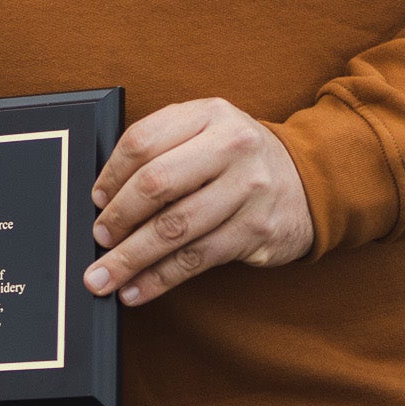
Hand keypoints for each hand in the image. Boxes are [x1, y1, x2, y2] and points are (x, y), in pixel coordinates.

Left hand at [83, 98, 312, 306]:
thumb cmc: (237, 159)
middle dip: (117, 217)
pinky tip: (135, 290)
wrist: (309, 182)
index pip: (143, 141)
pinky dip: (159, 279)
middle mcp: (231, 147)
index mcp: (209, 114)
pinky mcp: (255, 230)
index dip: (111, 174)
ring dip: (131, 258)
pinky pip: (195, 259)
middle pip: (157, 184)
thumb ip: (162, 148)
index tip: (95, 199)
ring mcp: (248, 189)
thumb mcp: (206, 131)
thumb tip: (103, 197)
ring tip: (102, 277)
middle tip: (97, 238)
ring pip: (174, 229)